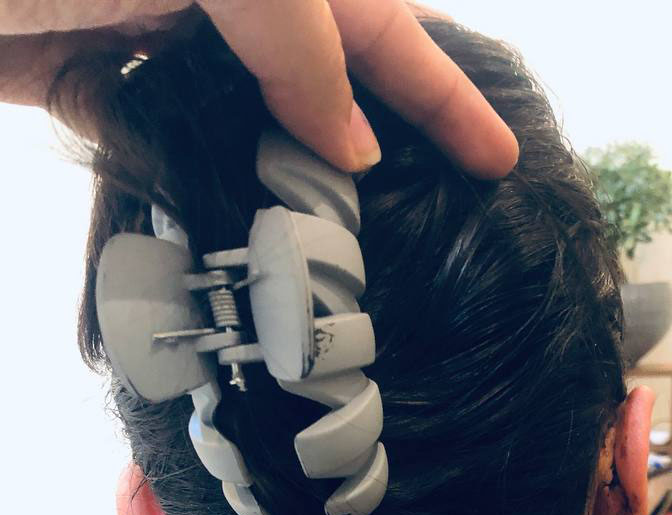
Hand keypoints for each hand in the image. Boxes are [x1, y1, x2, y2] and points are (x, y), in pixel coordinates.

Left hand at [0, 0, 518, 177]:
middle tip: (435, 208)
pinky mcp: (80, 76)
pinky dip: (189, 179)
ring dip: (286, 176)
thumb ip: (300, 36)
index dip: (440, 91)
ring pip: (242, 114)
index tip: (497, 159)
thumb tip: (351, 136)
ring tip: (344, 242)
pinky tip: (230, 221)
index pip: (374, 20)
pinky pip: (156, 136)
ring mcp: (143, 28)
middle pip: (316, 67)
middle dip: (375, 132)